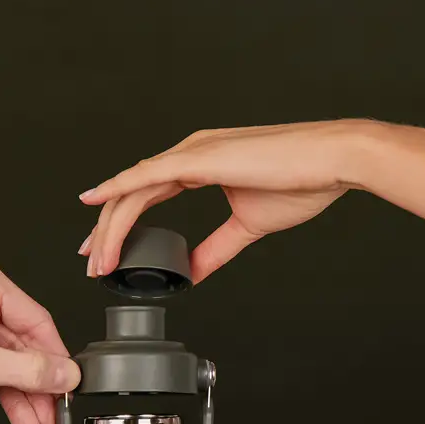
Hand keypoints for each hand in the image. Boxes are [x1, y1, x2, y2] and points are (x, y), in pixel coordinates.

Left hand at [77, 121, 355, 283]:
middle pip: (132, 194)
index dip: (122, 225)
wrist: (332, 161)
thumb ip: (215, 248)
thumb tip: (192, 272)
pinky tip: (95, 203)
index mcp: (200, 163)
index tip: (107, 251)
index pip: (147, 195)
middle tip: (92, 263)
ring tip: (96, 258)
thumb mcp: (247, 225)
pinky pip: (146, 175)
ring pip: (133, 189)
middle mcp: (190, 152)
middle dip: (106, 232)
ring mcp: (192, 151)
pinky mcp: (199, 156)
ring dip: (110, 226)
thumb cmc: (301, 182)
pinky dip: (117, 189)